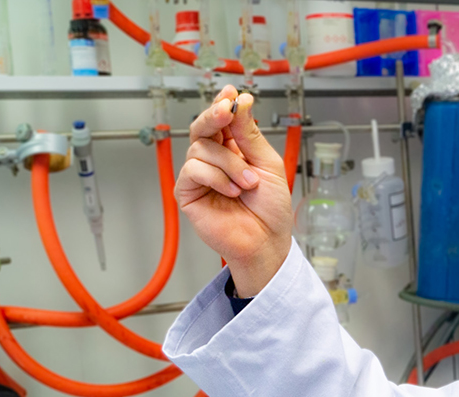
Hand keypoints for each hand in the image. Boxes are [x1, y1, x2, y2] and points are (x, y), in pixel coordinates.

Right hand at [176, 85, 293, 296]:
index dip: (224, 103)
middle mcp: (214, 158)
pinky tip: (232, 191)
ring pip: (202, 148)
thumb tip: (240, 101)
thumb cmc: (270, 208)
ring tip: (248, 184)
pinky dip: (216, 178)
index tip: (231, 92)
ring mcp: (200, 174)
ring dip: (229, 164)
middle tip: (226, 111)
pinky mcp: (188, 192)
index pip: (223, 119)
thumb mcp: (268, 164)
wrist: (266, 240)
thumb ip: (250, 134)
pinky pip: (194, 170)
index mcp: (234, 148)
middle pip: (203, 125)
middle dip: (214, 115)